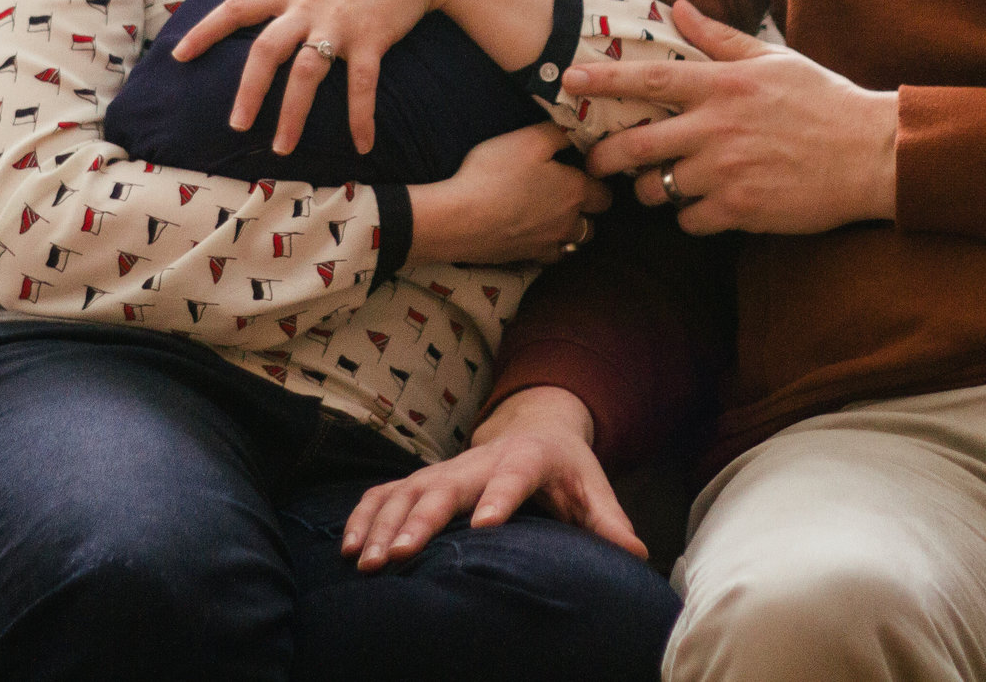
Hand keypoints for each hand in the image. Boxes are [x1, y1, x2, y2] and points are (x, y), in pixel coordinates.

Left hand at [165, 0, 467, 154]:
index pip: (236, 9)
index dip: (205, 31)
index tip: (179, 56)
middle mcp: (309, 7)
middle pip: (266, 51)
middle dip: (248, 91)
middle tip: (236, 125)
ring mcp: (340, 24)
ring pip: (306, 74)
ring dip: (293, 115)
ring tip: (283, 148)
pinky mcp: (373, 38)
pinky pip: (362, 86)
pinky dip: (360, 119)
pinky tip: (362, 147)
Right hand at [341, 387, 641, 571]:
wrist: (536, 424)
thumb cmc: (567, 467)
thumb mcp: (593, 487)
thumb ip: (608, 520)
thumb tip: (638, 553)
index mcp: (526, 460)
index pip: (512, 478)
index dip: (498, 499)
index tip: (484, 527)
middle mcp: (478, 461)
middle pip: (445, 486)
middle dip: (420, 520)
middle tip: (399, 556)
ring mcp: (446, 468)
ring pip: (406, 491)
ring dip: (382, 524)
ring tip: (364, 562)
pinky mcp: (424, 478)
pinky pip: (385, 493)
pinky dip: (363, 516)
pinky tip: (347, 548)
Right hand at [408, 123, 610, 265]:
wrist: (459, 219)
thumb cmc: (495, 174)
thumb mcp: (529, 139)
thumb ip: (559, 133)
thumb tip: (578, 132)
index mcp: (576, 191)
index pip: (605, 193)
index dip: (597, 182)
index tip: (584, 172)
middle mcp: (569, 222)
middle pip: (593, 222)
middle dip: (587, 209)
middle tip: (567, 193)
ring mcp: (548, 245)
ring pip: (574, 243)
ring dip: (569, 231)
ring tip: (552, 216)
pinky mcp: (527, 259)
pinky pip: (550, 257)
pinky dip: (548, 247)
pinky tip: (534, 235)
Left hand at [580, 1, 899, 234]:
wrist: (871, 153)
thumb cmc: (823, 101)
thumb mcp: (773, 59)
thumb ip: (719, 37)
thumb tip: (676, 6)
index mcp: (723, 85)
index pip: (650, 79)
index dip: (604, 79)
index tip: (569, 80)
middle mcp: (717, 127)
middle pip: (637, 145)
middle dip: (606, 156)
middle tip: (597, 162)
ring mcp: (727, 171)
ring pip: (660, 189)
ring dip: (654, 190)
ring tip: (668, 184)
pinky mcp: (741, 209)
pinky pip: (691, 220)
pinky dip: (693, 216)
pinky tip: (711, 204)